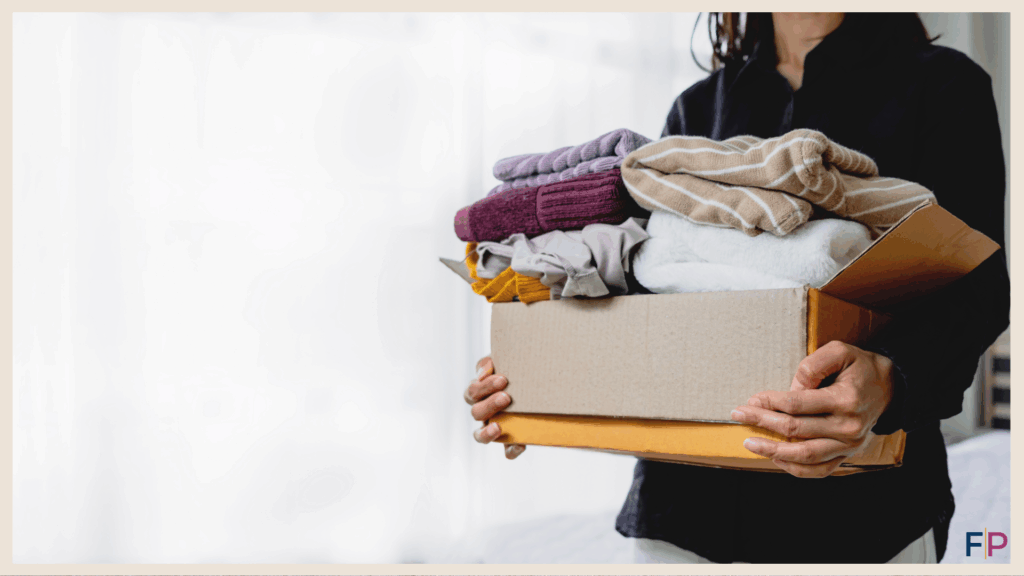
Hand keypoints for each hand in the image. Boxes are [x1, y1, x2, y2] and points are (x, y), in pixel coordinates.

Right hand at [464, 356, 525, 459]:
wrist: (538, 384)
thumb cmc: (516, 372)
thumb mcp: (504, 362)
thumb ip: (490, 362)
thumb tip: (486, 369)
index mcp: (480, 394)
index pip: (472, 392)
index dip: (483, 387)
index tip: (502, 379)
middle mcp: (483, 412)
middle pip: (475, 412)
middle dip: (489, 404)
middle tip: (506, 397)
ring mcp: (494, 428)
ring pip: (479, 435)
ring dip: (487, 431)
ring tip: (499, 426)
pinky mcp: (509, 442)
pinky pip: (507, 452)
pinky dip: (511, 450)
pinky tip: (521, 445)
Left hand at [729, 341, 894, 477]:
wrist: (890, 388)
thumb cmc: (861, 367)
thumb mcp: (840, 351)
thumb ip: (812, 366)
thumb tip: (790, 387)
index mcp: (846, 399)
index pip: (797, 405)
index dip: (769, 403)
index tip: (751, 400)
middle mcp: (848, 427)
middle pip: (796, 430)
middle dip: (762, 423)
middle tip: (739, 416)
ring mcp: (849, 445)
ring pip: (805, 456)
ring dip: (773, 451)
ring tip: (750, 443)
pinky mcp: (847, 456)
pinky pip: (819, 470)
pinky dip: (794, 468)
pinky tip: (775, 458)